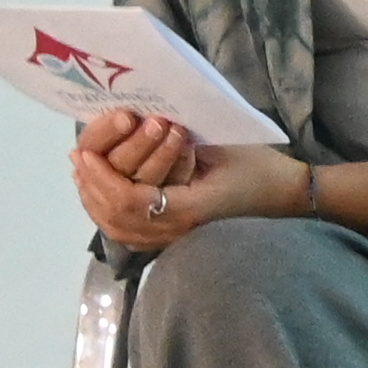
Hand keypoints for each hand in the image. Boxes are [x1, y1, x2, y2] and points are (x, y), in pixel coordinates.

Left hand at [73, 106, 301, 250]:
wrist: (288, 198)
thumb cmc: (260, 168)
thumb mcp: (218, 148)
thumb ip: (177, 144)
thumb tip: (135, 127)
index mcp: (187, 210)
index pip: (127, 200)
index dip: (101, 178)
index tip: (85, 152)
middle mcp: (176, 232)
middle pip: (116, 218)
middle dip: (92, 187)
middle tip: (78, 158)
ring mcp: (176, 240)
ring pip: (120, 229)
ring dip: (97, 200)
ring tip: (85, 173)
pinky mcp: (176, 239)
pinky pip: (132, 232)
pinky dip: (112, 213)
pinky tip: (104, 194)